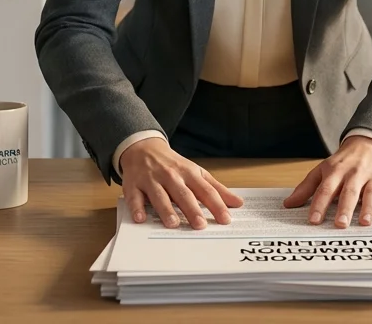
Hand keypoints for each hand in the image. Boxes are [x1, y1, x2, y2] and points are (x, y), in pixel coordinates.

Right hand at [119, 138, 242, 229]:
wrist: (144, 148)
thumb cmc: (173, 165)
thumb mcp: (197, 173)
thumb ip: (216, 189)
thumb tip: (238, 203)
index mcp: (189, 173)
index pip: (206, 190)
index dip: (216, 205)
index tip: (225, 219)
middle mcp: (171, 176)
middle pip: (183, 194)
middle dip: (192, 209)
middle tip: (200, 225)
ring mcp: (152, 180)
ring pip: (159, 195)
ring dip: (166, 209)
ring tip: (173, 224)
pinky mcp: (134, 185)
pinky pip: (134, 197)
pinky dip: (137, 207)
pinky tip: (140, 218)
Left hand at [284, 136, 371, 227]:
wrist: (368, 143)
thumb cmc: (342, 162)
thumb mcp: (322, 170)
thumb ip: (306, 188)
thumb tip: (288, 204)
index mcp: (335, 171)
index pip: (326, 189)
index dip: (319, 204)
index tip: (313, 220)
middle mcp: (354, 174)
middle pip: (349, 192)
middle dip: (345, 208)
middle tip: (340, 224)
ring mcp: (371, 177)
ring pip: (370, 193)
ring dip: (368, 208)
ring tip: (364, 222)